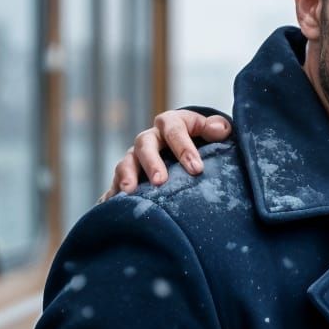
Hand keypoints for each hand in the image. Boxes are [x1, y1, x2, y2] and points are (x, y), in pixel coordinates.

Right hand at [103, 109, 231, 197]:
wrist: (186, 144)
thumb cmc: (202, 138)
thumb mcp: (211, 129)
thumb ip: (217, 128)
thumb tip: (219, 130)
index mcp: (171, 123)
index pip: (175, 131)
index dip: (185, 149)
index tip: (197, 169)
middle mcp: (150, 138)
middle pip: (145, 145)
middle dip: (151, 163)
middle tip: (160, 182)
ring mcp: (136, 157)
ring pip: (126, 163)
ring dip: (126, 176)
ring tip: (129, 192)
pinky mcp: (128, 174)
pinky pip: (115, 183)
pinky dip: (112, 194)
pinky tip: (109, 205)